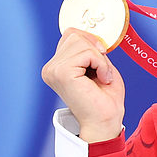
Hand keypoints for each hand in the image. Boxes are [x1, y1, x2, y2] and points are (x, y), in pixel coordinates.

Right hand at [41, 28, 124, 142]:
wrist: (105, 123)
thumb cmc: (105, 100)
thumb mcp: (100, 66)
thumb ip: (92, 49)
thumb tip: (92, 33)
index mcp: (56, 66)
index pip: (70, 35)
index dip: (90, 41)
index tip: (101, 59)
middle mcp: (50, 68)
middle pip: (74, 35)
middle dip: (96, 51)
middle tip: (103, 72)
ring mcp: (53, 70)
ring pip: (81, 42)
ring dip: (100, 59)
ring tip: (102, 77)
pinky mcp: (62, 73)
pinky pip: (87, 53)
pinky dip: (101, 64)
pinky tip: (102, 79)